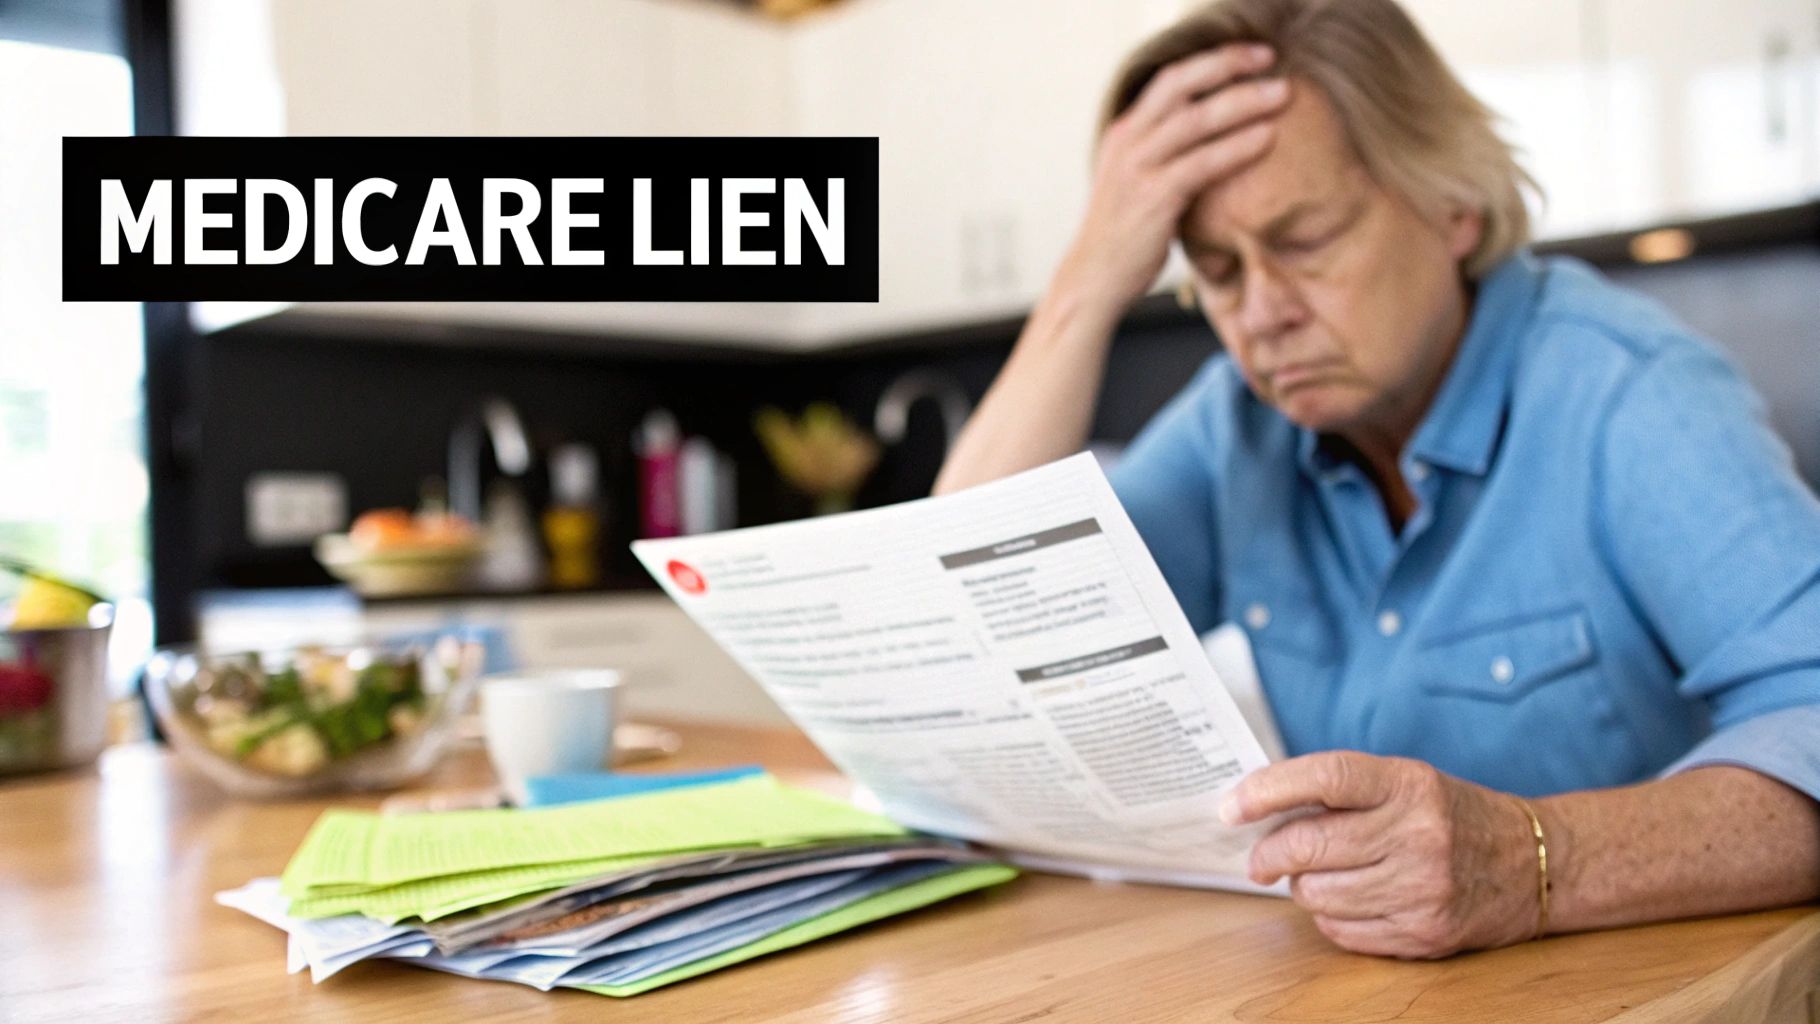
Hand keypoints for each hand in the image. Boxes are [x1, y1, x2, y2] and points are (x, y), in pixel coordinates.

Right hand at [1055, 43, 1289, 312]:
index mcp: (1125, 132)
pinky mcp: (1153, 198)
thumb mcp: (1139, 183)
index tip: (1250, 56)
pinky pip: (1202, 163)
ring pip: (1195, 119)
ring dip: (1242, 102)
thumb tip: (1212, 146)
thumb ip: (1166, 158)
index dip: (1211, 60)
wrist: (1094, 279)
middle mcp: (1127, 141)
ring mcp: (1137, 168)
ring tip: (1281, 94)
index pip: (1169, 79)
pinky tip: (1267, 138)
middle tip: (1269, 59)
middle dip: (1228, 66)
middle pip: (1181, 85)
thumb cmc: (1125, 236)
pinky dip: (1237, 147)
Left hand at [1220, 751, 1541, 957]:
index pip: (1324, 777)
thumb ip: (1341, 791)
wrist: (1533, 863)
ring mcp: (1423, 888)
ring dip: (1301, 888)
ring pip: (1319, 895)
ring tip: (1315, 877)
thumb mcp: (1406, 782)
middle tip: (1258, 859)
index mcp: (1408, 785)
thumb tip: (1258, 808)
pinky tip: (1346, 901)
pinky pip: (1343, 932)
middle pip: (1311, 846)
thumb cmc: (1450, 816)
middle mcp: (1417, 835)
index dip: (1267, 790)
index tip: (1230, 806)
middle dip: (1268, 855)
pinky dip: (1330, 918)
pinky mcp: (1425, 933)